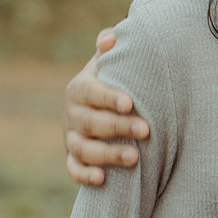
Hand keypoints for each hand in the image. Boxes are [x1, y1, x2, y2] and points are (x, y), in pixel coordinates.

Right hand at [64, 28, 148, 185]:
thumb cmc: (112, 82)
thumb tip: (112, 38)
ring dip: (107, 155)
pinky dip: (84, 176)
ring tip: (134, 158)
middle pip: (91, 123)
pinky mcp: (74, 159)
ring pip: (84, 150)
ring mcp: (72, 138)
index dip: (108, 98)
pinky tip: (102, 179)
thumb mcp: (108, 64)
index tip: (130, 103)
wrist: (98, 108)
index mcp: (79, 88)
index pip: (90, 92)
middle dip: (118, 127)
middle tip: (145, 130)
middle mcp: (72, 114)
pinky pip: (74, 170)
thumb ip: (109, 49)